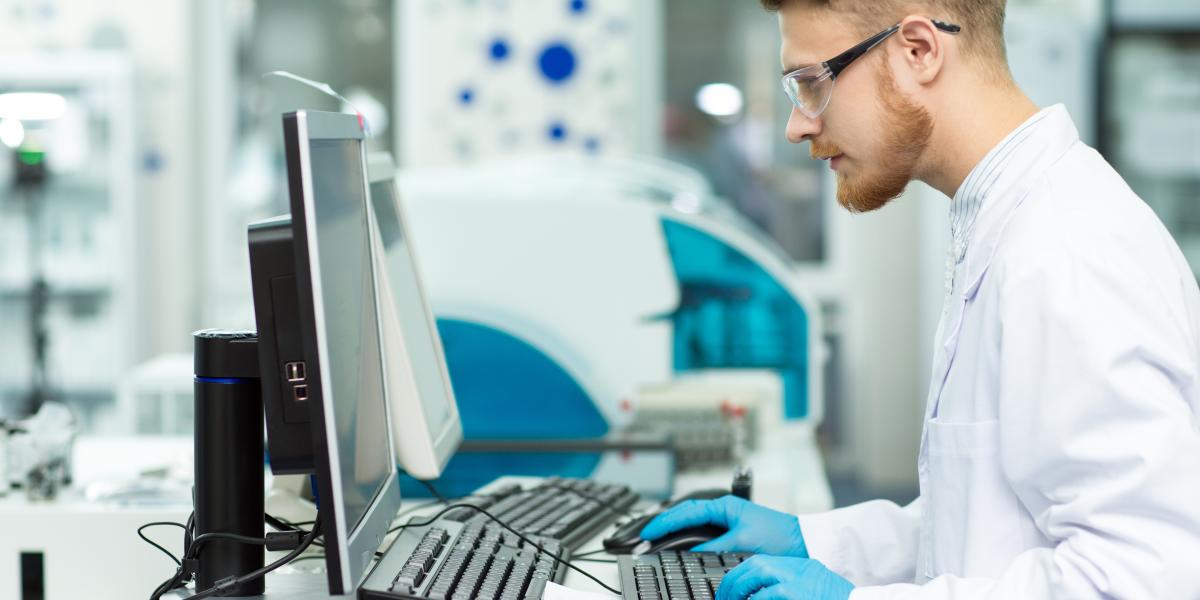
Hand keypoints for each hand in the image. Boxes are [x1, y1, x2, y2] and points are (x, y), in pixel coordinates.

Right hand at [639, 495, 808, 555]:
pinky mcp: (734, 532)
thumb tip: (693, 555)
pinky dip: (689, 537)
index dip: (664, 523)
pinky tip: (683, 546)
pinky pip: (704, 532)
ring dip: (675, 529)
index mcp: (725, 506)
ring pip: (693, 522)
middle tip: (645, 536)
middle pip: (685, 513)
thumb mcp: (744, 543)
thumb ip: (716, 548)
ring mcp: (728, 520)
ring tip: (658, 539)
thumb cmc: (780, 537)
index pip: (686, 512)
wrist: (804, 543)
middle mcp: (725, 509)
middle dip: (664, 523)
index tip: (647, 533)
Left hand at [717, 555, 852, 599]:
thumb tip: (758, 596)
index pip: (760, 563)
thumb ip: (786, 588)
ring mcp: (795, 580)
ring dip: (738, 592)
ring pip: (756, 576)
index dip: (739, 577)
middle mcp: (796, 569)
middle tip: (723, 599)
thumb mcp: (810, 589)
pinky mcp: (793, 593)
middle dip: (733, 583)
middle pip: (754, 566)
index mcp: (798, 567)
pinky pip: (765, 596)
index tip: (728, 591)